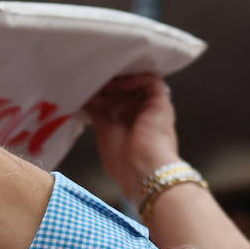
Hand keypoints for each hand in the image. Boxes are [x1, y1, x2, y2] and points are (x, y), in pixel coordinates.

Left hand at [85, 74, 181, 200]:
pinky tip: (122, 85)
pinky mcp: (162, 104)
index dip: (105, 97)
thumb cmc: (123, 161)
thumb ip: (97, 114)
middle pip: (129, 93)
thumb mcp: (103, 132)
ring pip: (140, 85)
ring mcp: (154, 111)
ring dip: (122, 82)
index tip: (91, 96)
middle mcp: (145, 119)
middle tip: (97, 86)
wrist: (142, 168)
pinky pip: (152, 82)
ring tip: (107, 85)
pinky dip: (136, 79)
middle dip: (111, 89)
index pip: (119, 104)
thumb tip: (87, 100)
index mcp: (132, 128)